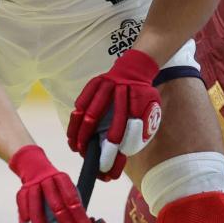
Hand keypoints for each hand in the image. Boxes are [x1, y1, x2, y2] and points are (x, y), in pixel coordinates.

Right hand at [9, 145, 108, 222]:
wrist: (33, 168)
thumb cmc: (56, 188)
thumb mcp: (68, 193)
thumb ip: (74, 212)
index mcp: (64, 182)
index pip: (77, 207)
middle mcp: (49, 182)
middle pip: (60, 210)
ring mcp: (33, 187)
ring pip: (37, 210)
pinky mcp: (21, 194)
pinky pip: (24, 211)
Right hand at [67, 49, 161, 179]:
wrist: (134, 71)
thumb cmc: (142, 97)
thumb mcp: (151, 109)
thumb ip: (142, 127)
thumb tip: (124, 149)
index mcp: (134, 96)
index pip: (122, 117)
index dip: (115, 133)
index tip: (107, 149)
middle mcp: (117, 88)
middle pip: (97, 112)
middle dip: (88, 134)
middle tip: (84, 152)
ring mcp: (104, 84)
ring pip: (85, 107)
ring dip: (78, 128)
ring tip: (74, 145)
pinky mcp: (94, 82)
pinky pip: (82, 100)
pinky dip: (75, 117)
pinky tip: (72, 132)